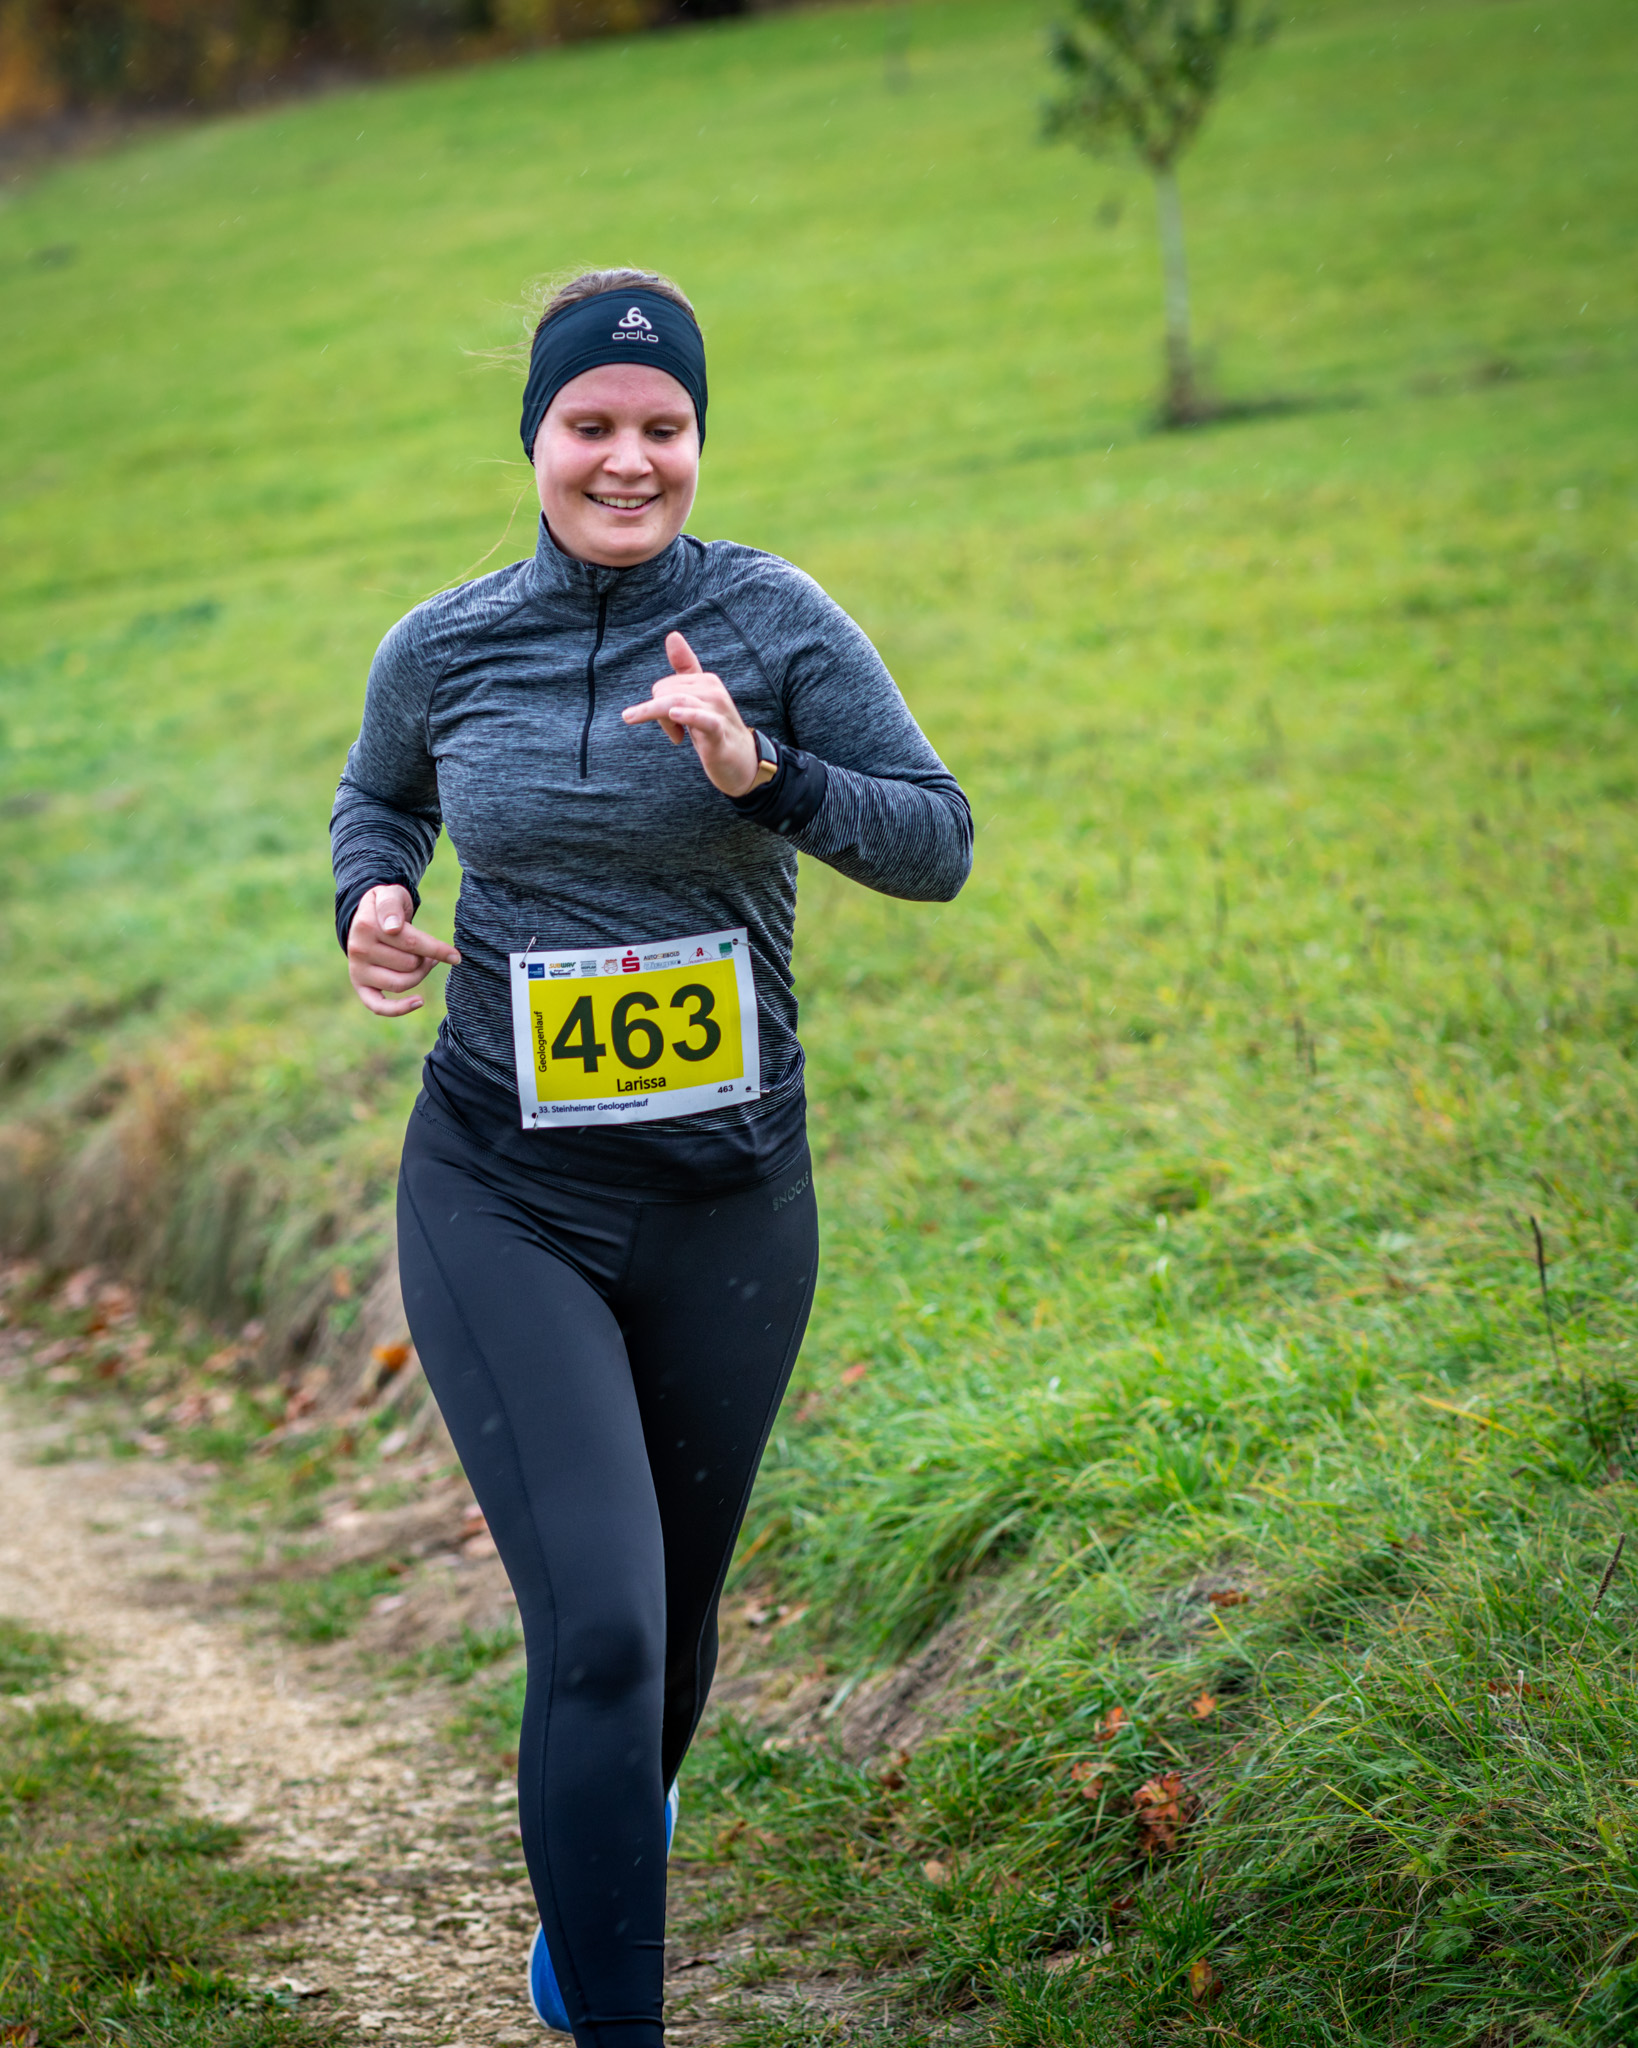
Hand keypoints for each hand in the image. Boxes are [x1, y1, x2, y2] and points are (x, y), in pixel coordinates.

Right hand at [346, 884, 460, 1017]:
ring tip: (424, 961)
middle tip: (428, 949)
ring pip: (401, 983)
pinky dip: (399, 1009)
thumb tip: (392, 928)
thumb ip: (391, 905)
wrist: (367, 919)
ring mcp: (358, 970)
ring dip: (420, 974)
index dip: (438, 949)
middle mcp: (358, 950)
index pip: (411, 942)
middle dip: (426, 957)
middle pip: (409, 964)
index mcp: (366, 926)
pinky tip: (419, 1001)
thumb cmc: (387, 908)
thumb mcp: (389, 895)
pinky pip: (378, 1006)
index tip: (456, 956)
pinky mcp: (361, 986)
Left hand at [622, 631, 759, 796]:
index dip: (657, 708)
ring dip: (662, 720)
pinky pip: (701, 719)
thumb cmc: (715, 730)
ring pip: (675, 702)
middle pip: (664, 693)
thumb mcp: (698, 699)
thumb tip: (672, 634)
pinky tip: (674, 715)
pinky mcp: (719, 732)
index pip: (663, 686)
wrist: (744, 762)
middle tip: (677, 736)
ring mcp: (717, 710)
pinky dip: (687, 716)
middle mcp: (713, 690)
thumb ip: (686, 668)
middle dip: (659, 717)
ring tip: (674, 738)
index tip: (671, 724)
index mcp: (706, 681)